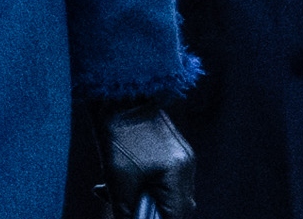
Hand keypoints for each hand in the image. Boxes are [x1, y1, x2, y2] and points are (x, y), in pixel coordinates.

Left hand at [92, 101, 191, 218]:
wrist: (120, 95)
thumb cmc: (117, 135)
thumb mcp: (117, 182)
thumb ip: (127, 212)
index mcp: (176, 174)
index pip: (176, 218)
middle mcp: (187, 166)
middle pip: (178, 208)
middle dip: (153, 214)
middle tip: (129, 210)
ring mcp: (184, 157)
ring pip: (172, 194)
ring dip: (149, 201)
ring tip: (116, 194)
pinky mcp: (176, 150)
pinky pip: (169, 179)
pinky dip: (150, 186)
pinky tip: (125, 183)